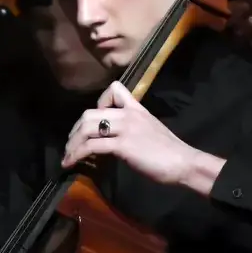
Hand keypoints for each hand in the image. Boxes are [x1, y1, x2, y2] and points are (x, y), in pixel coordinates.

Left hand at [61, 81, 216, 189]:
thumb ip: (132, 129)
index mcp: (137, 108)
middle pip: (90, 113)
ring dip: (72, 143)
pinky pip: (91, 146)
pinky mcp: (122, 145)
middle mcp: (128, 114)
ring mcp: (125, 128)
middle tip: (72, 144)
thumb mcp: (149, 131)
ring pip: (87, 127)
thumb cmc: (170, 152)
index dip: (98, 103)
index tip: (94, 122)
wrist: (184, 162)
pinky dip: (76, 154)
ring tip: (67, 156)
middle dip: (75, 130)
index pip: (114, 89)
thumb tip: (114, 140)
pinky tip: (71, 163)